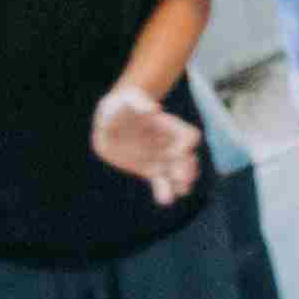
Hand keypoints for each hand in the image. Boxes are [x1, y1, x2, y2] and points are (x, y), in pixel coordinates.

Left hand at [91, 86, 200, 206]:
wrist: (109, 123)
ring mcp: (161, 159)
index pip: (190, 136)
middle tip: (181, 176)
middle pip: (188, 159)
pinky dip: (165, 192)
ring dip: (182, 183)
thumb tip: (154, 111)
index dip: (188, 144)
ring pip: (178, 175)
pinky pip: (162, 184)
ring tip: (181, 189)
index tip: (180, 149)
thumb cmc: (120, 106)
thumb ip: (139, 102)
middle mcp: (169, 144)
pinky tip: (165, 199)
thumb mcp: (128, 98)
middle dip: (187, 168)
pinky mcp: (150, 171)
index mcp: (170, 127)